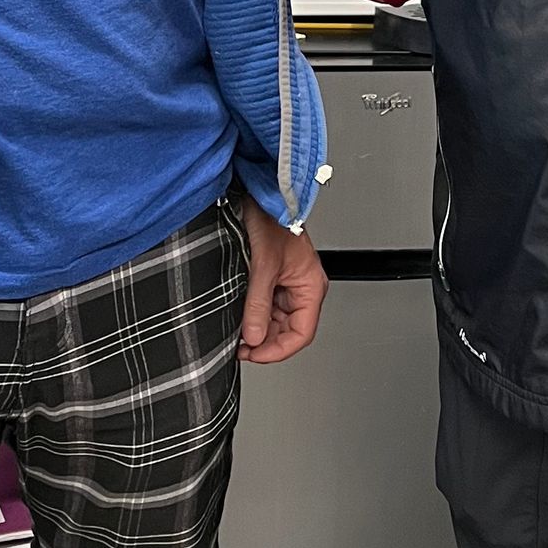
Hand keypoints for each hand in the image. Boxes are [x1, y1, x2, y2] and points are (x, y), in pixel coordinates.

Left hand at [238, 196, 327, 364]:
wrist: (259, 194)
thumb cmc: (270, 219)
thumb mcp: (262, 267)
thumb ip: (257, 305)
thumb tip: (252, 336)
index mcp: (311, 286)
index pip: (301, 334)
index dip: (277, 350)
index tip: (253, 353)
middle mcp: (302, 287)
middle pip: (288, 330)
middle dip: (264, 340)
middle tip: (239, 345)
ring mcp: (287, 283)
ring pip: (275, 319)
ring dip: (256, 326)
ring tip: (236, 328)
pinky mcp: (272, 277)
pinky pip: (265, 305)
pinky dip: (252, 313)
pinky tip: (238, 313)